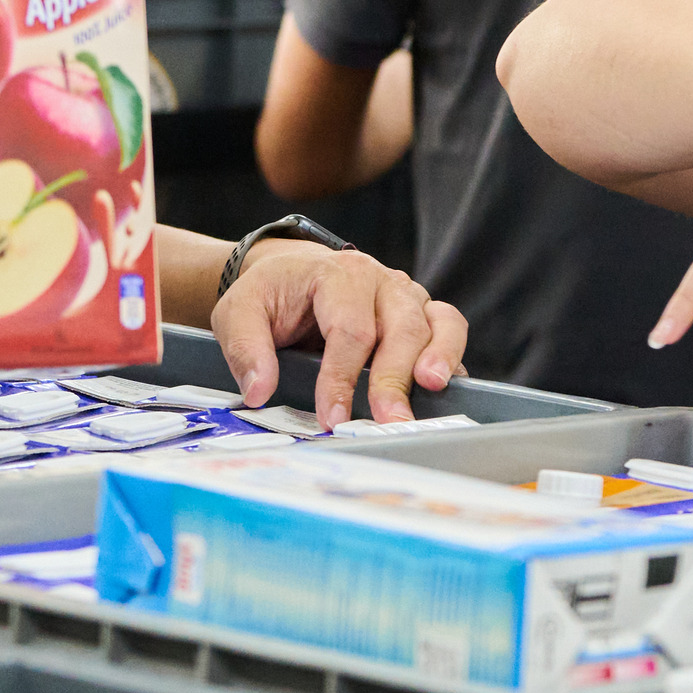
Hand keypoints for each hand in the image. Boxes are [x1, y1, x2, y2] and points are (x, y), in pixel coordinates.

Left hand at [212, 240, 466, 426]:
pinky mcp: (424, 316)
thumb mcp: (239, 312)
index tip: (333, 417)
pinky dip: (452, 360)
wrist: (294, 274)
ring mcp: (408, 297)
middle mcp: (382, 281)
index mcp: (339, 275)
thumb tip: (259, 391)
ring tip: (432, 388)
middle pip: (401, 327)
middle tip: (389, 419)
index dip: (342, 377)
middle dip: (395, 377)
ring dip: (441, 357)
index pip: (349, 329)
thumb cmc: (272, 295)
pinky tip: (446, 390)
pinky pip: (450, 332)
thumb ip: (246, 349)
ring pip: (440, 322)